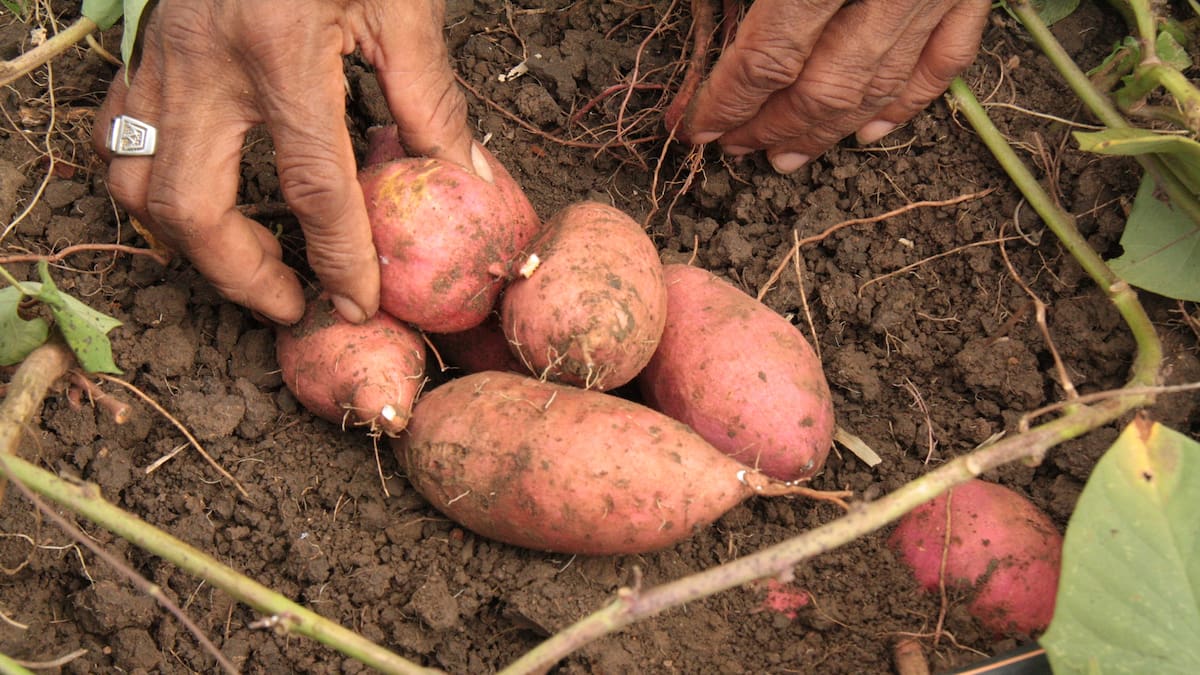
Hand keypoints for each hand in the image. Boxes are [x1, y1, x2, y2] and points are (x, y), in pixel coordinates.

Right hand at [93, 0, 472, 324]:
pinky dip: (150, 183)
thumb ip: (429, 93)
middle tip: (293, 300)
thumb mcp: (400, 2)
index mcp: (281, 54)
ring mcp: (161, 59)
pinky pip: (120, 136)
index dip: (340, 259)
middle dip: (242, 276)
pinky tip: (200, 194)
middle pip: (194, 209)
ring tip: (246, 262)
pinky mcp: (143, 49)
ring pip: (136, 182)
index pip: (313, 188)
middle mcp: (206, 66)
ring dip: (189, 241)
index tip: (360, 302)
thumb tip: (464, 173)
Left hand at [680, 0, 990, 172]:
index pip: (768, 55)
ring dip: (826, 133)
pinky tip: (870, 132)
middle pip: (822, 88)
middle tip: (733, 148)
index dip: (726, 101)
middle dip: (769, 127)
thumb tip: (702, 10)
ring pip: (879, 88)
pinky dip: (906, 104)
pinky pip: (944, 61)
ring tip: (785, 156)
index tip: (694, 126)